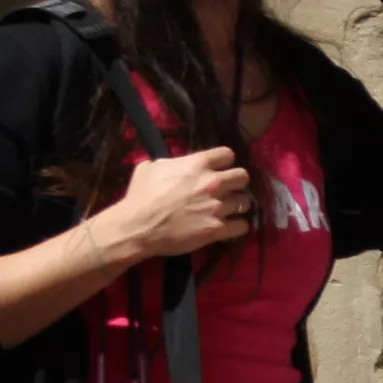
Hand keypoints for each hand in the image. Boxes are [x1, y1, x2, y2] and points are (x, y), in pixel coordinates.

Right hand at [100, 146, 250, 261]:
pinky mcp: (218, 229)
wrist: (137, 227)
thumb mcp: (150, 168)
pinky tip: (230, 227)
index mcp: (198, 164)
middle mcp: (213, 182)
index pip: (227, 154)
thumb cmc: (140, 196)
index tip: (220, 168)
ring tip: (228, 210)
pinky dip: (238, 226)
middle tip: (228, 189)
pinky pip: (242, 226)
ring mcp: (218, 206)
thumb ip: (170, 163)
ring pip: (245, 202)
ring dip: (237, 205)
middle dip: (237, 182)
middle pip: (243, 176)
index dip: (224, 161)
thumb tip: (173, 164)